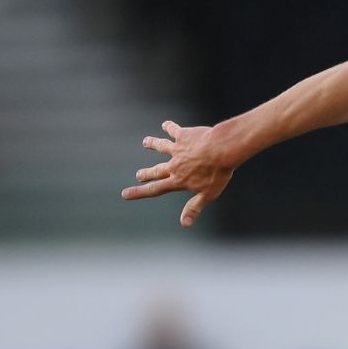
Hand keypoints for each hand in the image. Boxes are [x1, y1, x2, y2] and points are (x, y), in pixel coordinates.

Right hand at [121, 120, 235, 225]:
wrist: (222, 150)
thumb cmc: (218, 173)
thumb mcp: (208, 194)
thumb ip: (194, 208)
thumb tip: (184, 224)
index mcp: (178, 180)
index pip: (155, 189)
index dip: (139, 192)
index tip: (125, 194)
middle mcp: (174, 165)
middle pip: (156, 170)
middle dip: (146, 173)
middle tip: (138, 174)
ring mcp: (177, 149)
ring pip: (161, 146)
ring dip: (152, 144)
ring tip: (145, 142)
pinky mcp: (183, 136)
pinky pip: (173, 130)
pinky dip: (169, 127)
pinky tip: (166, 124)